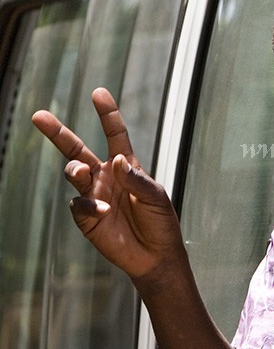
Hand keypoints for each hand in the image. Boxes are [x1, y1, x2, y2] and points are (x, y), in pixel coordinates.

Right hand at [32, 87, 183, 280]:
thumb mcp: (156, 196)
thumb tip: (116, 160)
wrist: (157, 255)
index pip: (115, 135)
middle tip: (38, 116)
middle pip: (77, 150)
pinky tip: (104, 212)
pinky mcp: (86, 218)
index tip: (98, 93)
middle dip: (58, 133)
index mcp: (126, 166)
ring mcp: (94, 196)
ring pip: (73, 173)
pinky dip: (89, 206)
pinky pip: (79, 205)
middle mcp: (105, 177)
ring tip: (82, 171)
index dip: (107, 114)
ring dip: (76, 170)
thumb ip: (137, 178)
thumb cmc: (161, 221)